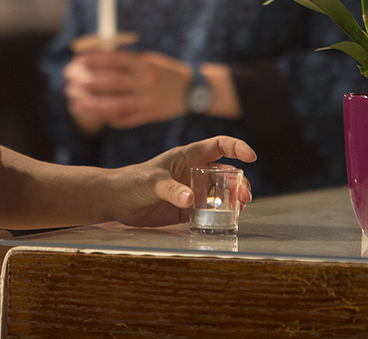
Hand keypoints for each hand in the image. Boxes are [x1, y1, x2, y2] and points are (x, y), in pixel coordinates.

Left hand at [63, 49, 192, 130]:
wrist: (193, 91)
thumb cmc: (165, 72)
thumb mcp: (150, 60)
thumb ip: (128, 60)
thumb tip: (98, 56)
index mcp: (145, 64)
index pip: (116, 60)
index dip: (95, 59)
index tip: (78, 60)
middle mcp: (146, 82)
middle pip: (114, 82)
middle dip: (91, 81)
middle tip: (73, 80)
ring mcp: (148, 101)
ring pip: (118, 105)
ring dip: (96, 105)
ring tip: (78, 103)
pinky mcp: (150, 116)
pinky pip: (128, 119)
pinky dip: (112, 118)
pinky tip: (98, 116)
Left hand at [105, 135, 256, 227]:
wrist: (116, 201)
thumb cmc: (132, 182)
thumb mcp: (152, 182)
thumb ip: (171, 190)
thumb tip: (191, 200)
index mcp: (188, 156)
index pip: (218, 146)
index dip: (237, 147)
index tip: (251, 156)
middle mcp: (195, 172)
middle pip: (227, 173)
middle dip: (240, 182)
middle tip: (244, 197)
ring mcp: (193, 191)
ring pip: (222, 193)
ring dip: (235, 199)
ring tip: (240, 209)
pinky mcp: (188, 210)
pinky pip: (211, 211)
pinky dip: (222, 215)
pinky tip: (228, 221)